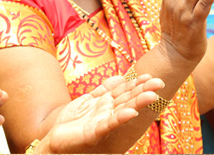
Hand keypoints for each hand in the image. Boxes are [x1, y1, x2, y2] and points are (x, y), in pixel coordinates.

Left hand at [43, 74, 163, 152]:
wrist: (54, 137)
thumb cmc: (72, 121)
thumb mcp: (88, 100)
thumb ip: (104, 89)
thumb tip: (121, 77)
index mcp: (107, 105)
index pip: (125, 91)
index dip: (137, 83)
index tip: (151, 76)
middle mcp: (107, 114)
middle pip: (127, 99)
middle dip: (143, 91)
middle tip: (159, 83)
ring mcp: (102, 123)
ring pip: (122, 111)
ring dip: (137, 104)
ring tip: (151, 96)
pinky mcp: (93, 134)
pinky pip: (108, 124)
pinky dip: (120, 118)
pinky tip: (130, 112)